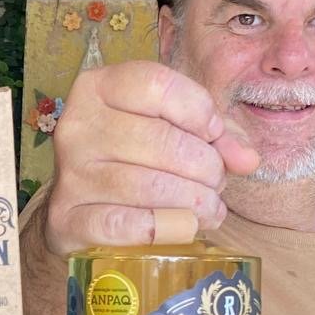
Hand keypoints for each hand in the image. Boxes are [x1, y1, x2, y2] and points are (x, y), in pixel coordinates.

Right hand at [44, 60, 259, 254]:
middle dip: (205, 166)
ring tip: (209, 209)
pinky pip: (124, 225)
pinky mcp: (67, 219)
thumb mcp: (171, 129)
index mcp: (99, 88)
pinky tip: (182, 228)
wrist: (77, 209)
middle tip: (216, 183)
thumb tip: (247, 159)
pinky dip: (163, 229)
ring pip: (148, 186)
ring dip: (193, 202)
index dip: (199, 111)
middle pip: (161, 140)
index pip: (158, 85)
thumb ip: (213, 136)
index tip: (212, 134)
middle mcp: (77, 125)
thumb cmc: (133, 159)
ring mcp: (69, 174)